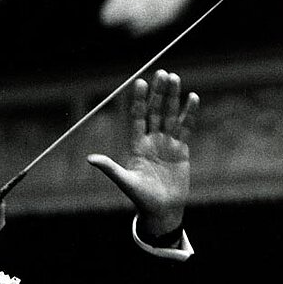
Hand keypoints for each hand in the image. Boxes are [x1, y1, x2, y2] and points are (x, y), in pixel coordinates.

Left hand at [87, 70, 198, 235]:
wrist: (162, 210)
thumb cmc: (141, 198)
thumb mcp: (125, 182)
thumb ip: (110, 168)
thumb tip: (90, 159)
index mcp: (136, 144)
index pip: (137, 116)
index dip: (138, 100)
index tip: (140, 82)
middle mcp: (151, 139)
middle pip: (155, 110)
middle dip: (158, 92)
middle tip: (162, 73)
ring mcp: (167, 143)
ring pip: (170, 114)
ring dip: (172, 97)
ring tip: (174, 78)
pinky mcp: (181, 149)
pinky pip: (186, 127)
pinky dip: (190, 113)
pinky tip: (193, 97)